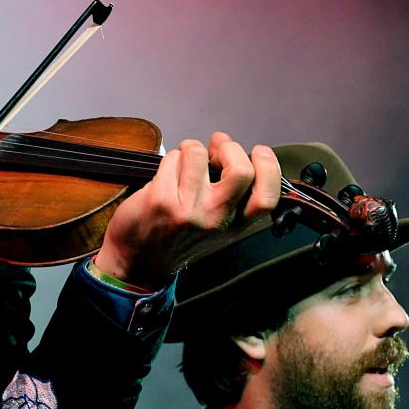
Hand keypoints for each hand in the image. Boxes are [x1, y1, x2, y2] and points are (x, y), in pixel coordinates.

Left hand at [94, 132, 280, 287]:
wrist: (139, 260)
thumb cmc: (177, 237)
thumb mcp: (215, 226)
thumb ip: (230, 196)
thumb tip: (229, 151)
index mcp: (234, 225)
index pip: (266, 197)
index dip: (269, 167)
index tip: (258, 152)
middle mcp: (215, 218)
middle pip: (240, 171)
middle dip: (229, 147)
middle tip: (216, 148)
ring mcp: (188, 209)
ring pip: (199, 154)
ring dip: (192, 148)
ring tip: (186, 160)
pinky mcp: (161, 199)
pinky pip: (173, 159)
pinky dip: (171, 158)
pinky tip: (167, 172)